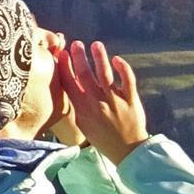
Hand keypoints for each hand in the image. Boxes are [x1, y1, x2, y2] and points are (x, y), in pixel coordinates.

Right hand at [59, 39, 149, 163]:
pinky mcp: (131, 100)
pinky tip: (116, 59)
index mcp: (83, 109)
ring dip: (99, 56)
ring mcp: (115, 100)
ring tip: (96, 45)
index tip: (61, 54)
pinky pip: (128, 80)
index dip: (64, 66)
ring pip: (105, 73)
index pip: (69, 83)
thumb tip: (71, 83)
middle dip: (79, 56)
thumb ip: (77, 103)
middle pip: (85, 74)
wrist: (127, 149)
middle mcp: (97, 103)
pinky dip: (122, 68)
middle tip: (77, 44)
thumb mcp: (84, 122)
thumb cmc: (102, 136)